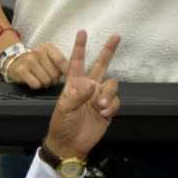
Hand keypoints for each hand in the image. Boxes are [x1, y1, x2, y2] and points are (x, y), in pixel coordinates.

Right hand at [6, 43, 68, 88]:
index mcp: (47, 48)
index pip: (61, 60)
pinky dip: (37, 86)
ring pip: (46, 80)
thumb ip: (59, 62)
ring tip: (42, 80)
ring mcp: (29, 61)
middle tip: (51, 80)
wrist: (14, 62)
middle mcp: (38, 52)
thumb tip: (72, 72)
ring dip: (46, 84)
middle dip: (55, 80)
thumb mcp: (48, 56)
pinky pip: (36, 84)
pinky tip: (34, 82)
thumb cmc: (37, 62)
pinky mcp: (21, 71)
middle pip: (54, 73)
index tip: (68, 77)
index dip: (66, 71)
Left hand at [45, 30, 120, 158]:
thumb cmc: (61, 125)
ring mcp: (99, 98)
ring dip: (108, 94)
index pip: (76, 62)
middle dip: (108, 51)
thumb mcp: (64, 109)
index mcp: (74, 84)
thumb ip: (78, 95)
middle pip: (101, 65)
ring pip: (112, 85)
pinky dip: (111, 107)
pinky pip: (115, 102)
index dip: (79, 48)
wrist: (70, 144)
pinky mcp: (107, 110)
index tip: (82, 32)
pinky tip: (103, 115)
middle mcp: (88, 88)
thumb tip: (93, 84)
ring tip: (99, 106)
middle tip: (116, 36)